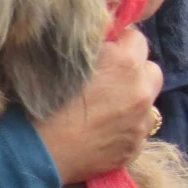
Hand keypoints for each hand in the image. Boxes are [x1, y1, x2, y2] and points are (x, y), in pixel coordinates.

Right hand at [34, 28, 161, 183]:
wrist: (37, 151)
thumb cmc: (41, 100)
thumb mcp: (60, 57)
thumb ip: (88, 44)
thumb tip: (101, 36)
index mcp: (124, 62)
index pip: (136, 38)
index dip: (119, 43)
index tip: (104, 52)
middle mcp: (140, 91)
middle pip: (151, 68)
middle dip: (134, 69)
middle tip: (109, 77)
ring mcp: (140, 123)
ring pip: (148, 101)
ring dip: (134, 98)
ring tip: (107, 106)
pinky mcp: (135, 148)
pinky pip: (138, 129)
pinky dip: (127, 125)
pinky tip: (103, 129)